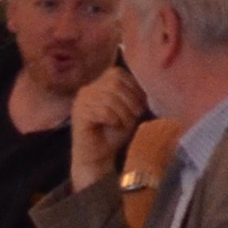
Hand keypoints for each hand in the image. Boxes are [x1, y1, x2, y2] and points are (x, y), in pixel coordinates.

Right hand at [66, 62, 147, 191]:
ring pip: (109, 98)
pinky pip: (102, 111)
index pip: (117, 73)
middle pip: (114, 83)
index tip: (141, 104)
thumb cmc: (114, 132)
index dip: (133, 88)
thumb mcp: (130, 110)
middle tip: (135, 115)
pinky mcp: (79, 114)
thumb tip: (149, 85)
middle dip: (130, 100)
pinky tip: (113, 125)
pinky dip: (114, 119)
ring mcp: (81, 101)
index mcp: (99, 84)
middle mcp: (88, 89)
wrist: (99, 154)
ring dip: (123, 112)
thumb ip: (135, 95)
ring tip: (123, 123)